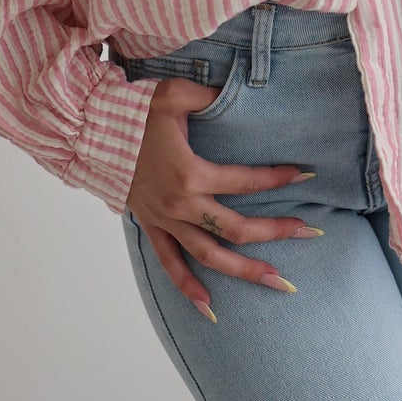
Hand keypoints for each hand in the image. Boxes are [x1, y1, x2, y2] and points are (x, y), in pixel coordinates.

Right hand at [125, 76, 322, 319]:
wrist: (91, 132)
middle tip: (310, 231)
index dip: (278, 178)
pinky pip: (170, 263)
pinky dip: (188, 287)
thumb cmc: (134, 111)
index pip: (246, 181)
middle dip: (276, 232)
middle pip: (236, 228)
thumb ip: (209, 95)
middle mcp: (181, 204)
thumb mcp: (175, 95)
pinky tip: (209, 309)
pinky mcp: (151, 226)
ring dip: (245, 270)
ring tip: (278, 282)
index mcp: (191, 173)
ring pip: (210, 255)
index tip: (305, 175)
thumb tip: (235, 91)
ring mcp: (165, 220)